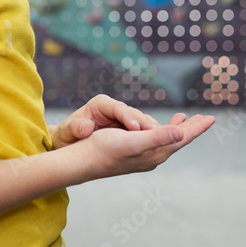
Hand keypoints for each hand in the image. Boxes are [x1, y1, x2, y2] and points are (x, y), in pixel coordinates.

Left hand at [50, 94, 176, 149]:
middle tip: (162, 130)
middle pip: (136, 115)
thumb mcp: (68, 131)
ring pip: (144, 123)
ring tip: (175, 133)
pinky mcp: (130, 130)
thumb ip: (75, 127)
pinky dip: (160, 133)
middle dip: (148, 124)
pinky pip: (147, 131)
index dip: (128, 118)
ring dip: (158, 130)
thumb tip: (84, 127)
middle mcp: (116, 109)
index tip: (135, 129)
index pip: (119, 109)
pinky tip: (178, 131)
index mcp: (101, 104)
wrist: (68, 142)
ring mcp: (125, 119)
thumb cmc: (67, 135)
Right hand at [75, 113, 215, 179]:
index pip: (182, 138)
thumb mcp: (133, 141)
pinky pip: (155, 140)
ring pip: (167, 139)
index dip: (197, 127)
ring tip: (185, 120)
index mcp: (156, 152)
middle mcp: (153, 156)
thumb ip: (158, 137)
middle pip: (178, 139)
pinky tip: (158, 129)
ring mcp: (144, 156)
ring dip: (177, 129)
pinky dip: (162, 130)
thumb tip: (182, 134)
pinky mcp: (134, 153)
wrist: (84, 162)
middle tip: (206, 118)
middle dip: (192, 128)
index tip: (212, 117)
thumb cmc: (105, 149)